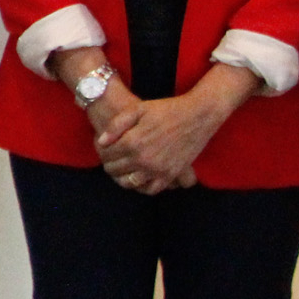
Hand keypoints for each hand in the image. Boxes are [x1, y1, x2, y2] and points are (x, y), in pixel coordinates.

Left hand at [92, 93, 224, 194]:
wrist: (197, 116)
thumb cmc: (166, 109)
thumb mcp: (137, 109)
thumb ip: (116, 125)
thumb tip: (101, 142)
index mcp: (132, 142)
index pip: (107, 155)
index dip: (103, 152)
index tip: (105, 149)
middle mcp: (143, 159)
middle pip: (115, 170)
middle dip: (109, 164)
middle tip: (111, 159)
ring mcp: (158, 169)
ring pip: (130, 183)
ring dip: (122, 177)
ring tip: (123, 169)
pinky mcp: (171, 175)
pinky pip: (151, 189)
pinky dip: (142, 187)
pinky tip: (139, 177)